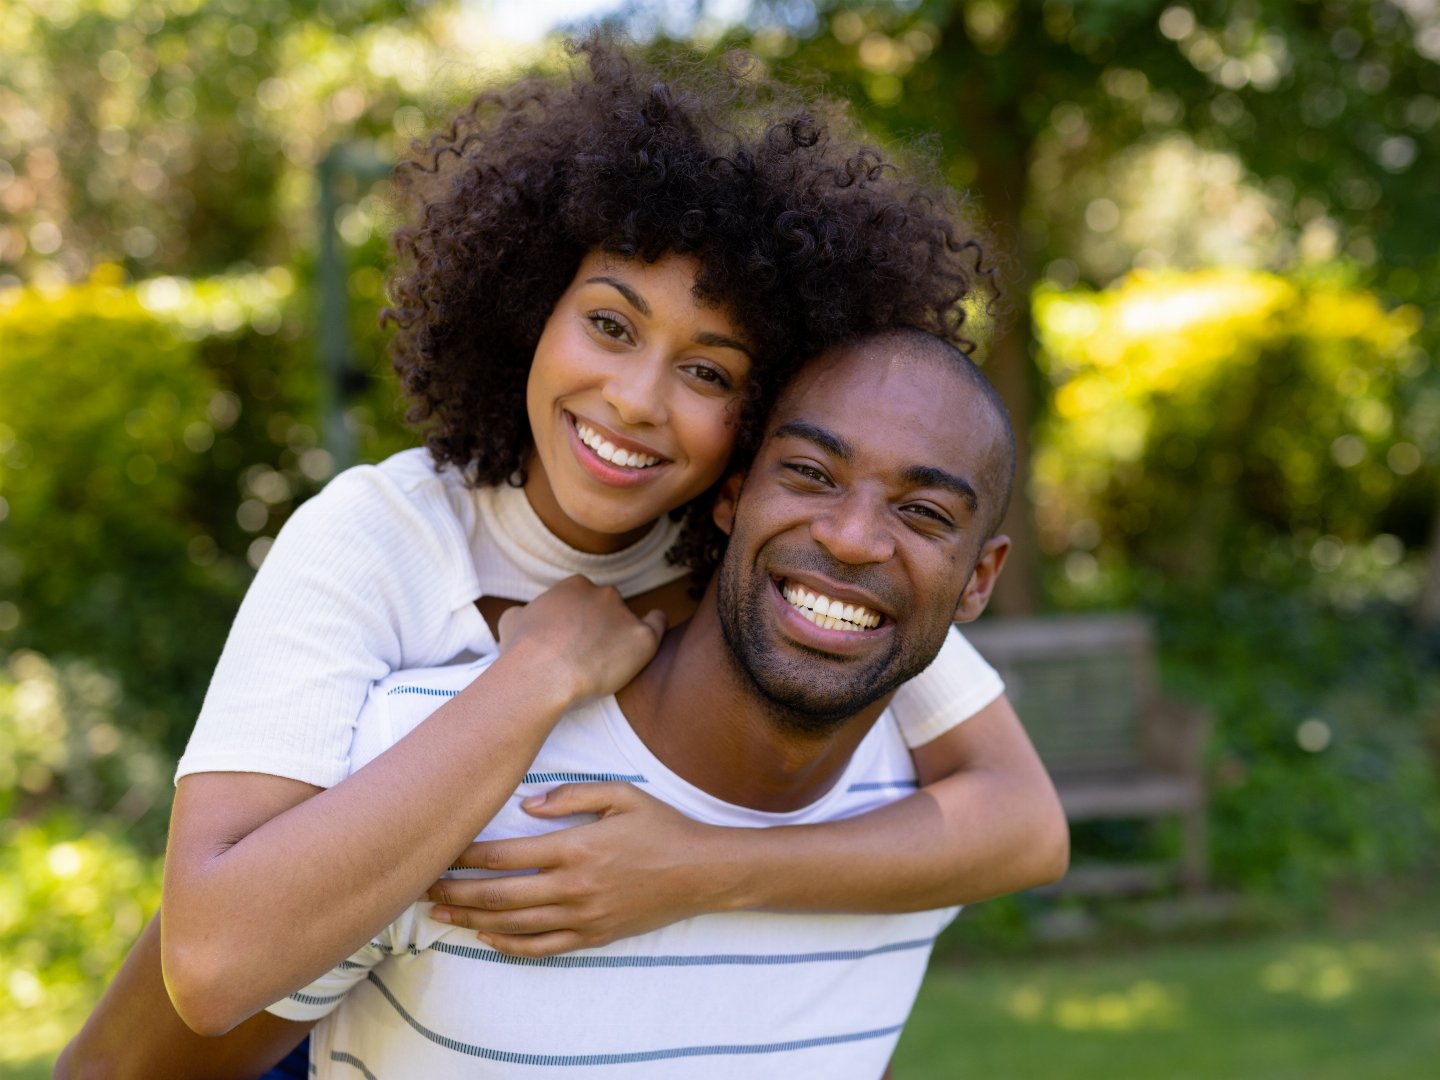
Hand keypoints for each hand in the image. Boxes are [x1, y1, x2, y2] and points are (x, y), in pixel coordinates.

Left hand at [426, 782, 730, 956]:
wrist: (701, 872)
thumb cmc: (661, 826)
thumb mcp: (622, 794)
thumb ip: (571, 795)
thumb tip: (526, 805)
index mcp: (577, 847)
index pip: (506, 855)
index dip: (468, 855)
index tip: (442, 850)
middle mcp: (575, 887)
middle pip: (500, 895)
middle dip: (457, 892)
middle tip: (424, 888)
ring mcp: (583, 917)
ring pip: (515, 925)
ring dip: (474, 920)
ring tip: (442, 914)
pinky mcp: (594, 936)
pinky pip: (543, 948)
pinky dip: (510, 945)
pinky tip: (488, 937)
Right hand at [497, 576, 665, 703]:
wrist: (542, 674)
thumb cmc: (522, 651)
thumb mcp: (511, 621)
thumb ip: (524, 613)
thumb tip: (523, 616)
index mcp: (574, 586)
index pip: (584, 597)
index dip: (581, 618)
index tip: (575, 637)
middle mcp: (602, 594)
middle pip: (608, 607)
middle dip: (601, 626)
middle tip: (590, 653)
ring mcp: (624, 614)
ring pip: (629, 621)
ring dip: (622, 636)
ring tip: (611, 661)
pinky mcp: (643, 638)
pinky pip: (658, 626)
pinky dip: (656, 629)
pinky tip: (651, 636)